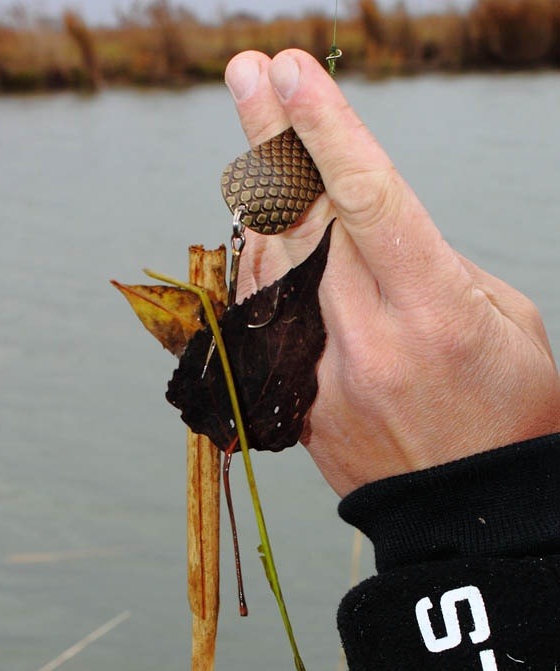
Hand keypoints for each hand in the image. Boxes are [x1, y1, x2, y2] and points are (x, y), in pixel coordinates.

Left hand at [225, 49, 559, 497]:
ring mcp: (318, 374)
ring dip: (261, 191)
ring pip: (272, 261)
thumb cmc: (506, 412)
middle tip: (248, 73)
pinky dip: (261, 263)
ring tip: (257, 136)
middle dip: (272, 136)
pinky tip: (262, 227)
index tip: (291, 72)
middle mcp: (365, 338)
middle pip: (304, 217)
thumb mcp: (504, 323)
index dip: (326, 128)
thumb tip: (370, 234)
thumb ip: (434, 266)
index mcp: (433, 311)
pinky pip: (264, 316)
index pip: (367, 199)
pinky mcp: (293, 400)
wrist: (461, 515)